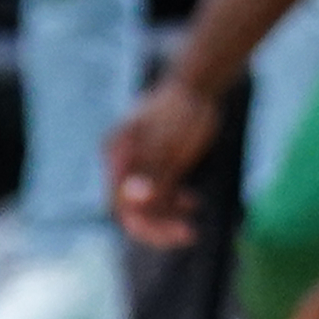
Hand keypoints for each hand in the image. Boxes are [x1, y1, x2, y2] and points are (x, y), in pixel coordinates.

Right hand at [107, 76, 222, 247]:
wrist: (200, 82)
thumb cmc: (182, 108)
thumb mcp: (169, 142)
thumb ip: (152, 172)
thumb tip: (133, 200)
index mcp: (118, 155)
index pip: (120, 202)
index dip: (142, 222)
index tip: (170, 232)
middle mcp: (125, 162)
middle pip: (133, 206)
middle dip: (157, 225)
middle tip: (187, 236)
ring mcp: (142, 163)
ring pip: (148, 202)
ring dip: (167, 217)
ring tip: (191, 229)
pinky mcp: (159, 163)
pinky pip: (161, 192)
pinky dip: (174, 201)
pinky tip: (192, 204)